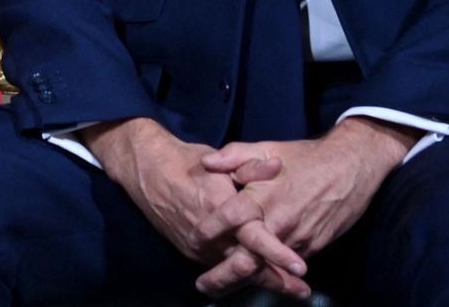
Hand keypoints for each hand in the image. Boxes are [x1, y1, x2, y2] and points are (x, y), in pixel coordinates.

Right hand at [82, 118, 309, 297]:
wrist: (146, 170)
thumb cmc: (185, 162)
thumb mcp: (220, 159)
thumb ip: (250, 166)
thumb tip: (277, 166)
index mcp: (220, 209)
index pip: (254, 238)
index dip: (278, 254)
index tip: (301, 266)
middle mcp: (209, 235)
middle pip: (248, 266)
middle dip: (277, 281)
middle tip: (302, 290)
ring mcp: (198, 247)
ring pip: (234, 271)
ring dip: (262, 280)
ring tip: (290, 288)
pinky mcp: (190, 252)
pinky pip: (220, 266)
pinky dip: (240, 274)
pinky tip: (257, 276)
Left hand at [191, 117, 418, 296]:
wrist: (351, 168)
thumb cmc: (304, 157)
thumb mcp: (266, 148)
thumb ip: (234, 156)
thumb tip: (207, 162)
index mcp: (263, 196)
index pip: (230, 217)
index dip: (209, 229)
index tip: (192, 239)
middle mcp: (278, 221)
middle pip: (246, 256)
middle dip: (223, 274)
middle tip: (202, 286)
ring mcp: (297, 237)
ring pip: (266, 267)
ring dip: (244, 280)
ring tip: (220, 290)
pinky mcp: (312, 246)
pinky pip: (286, 266)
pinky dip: (270, 275)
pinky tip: (254, 281)